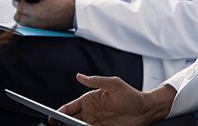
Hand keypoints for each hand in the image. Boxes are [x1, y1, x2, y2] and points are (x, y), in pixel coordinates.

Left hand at [13, 0, 74, 29]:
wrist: (76, 13)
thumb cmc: (64, 1)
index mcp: (36, 12)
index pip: (18, 5)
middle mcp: (35, 21)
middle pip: (17, 15)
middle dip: (19, 6)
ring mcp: (38, 26)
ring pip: (21, 21)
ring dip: (22, 12)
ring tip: (30, 5)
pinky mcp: (41, 29)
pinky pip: (28, 25)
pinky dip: (27, 18)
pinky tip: (35, 11)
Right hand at [53, 75, 174, 125]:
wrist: (145, 110)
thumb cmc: (130, 95)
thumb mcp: (113, 84)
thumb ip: (95, 80)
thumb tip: (79, 76)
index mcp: (89, 100)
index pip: (70, 107)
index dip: (59, 113)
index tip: (52, 118)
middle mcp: (90, 112)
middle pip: (70, 120)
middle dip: (62, 124)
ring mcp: (95, 123)